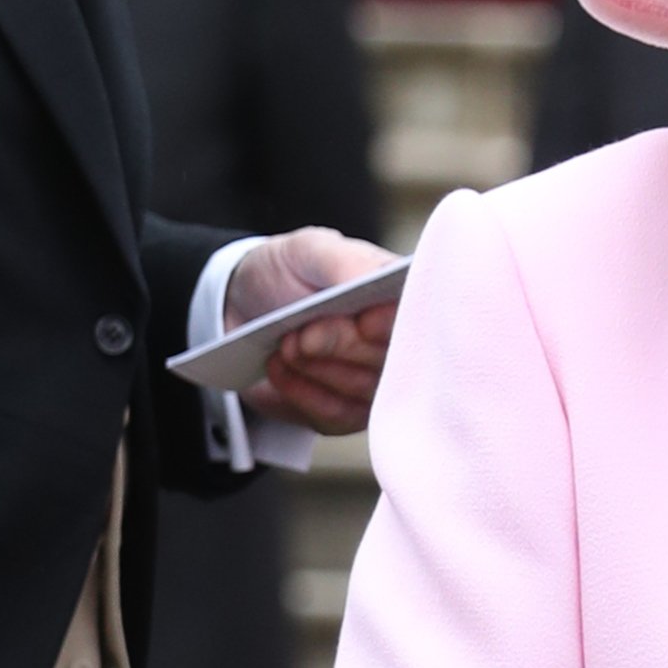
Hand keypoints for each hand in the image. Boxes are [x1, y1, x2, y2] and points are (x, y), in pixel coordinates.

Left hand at [224, 227, 398, 437]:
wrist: (240, 305)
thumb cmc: (288, 271)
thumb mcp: (310, 250)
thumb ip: (347, 262)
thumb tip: (381, 279)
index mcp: (408, 295)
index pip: (427, 319)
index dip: (398, 325)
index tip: (363, 320)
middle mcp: (403, 341)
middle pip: (400, 363)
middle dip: (344, 348)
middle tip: (302, 332)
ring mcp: (380, 381)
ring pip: (366, 393)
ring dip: (318, 369)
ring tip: (285, 344)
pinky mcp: (349, 412)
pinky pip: (336, 417)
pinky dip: (301, 393)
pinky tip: (278, 366)